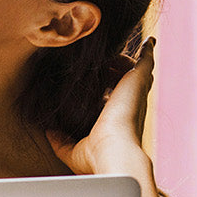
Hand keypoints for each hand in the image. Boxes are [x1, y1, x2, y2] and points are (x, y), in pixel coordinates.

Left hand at [47, 37, 155, 175]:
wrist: (114, 151)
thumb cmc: (95, 155)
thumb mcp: (71, 148)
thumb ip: (59, 140)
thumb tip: (48, 131)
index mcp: (115, 118)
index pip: (111, 99)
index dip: (106, 91)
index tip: (98, 85)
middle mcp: (128, 104)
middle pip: (124, 82)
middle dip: (117, 71)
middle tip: (106, 61)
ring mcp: (135, 92)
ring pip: (133, 70)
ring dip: (122, 59)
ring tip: (111, 50)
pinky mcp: (138, 80)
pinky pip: (146, 61)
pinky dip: (148, 51)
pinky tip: (148, 41)